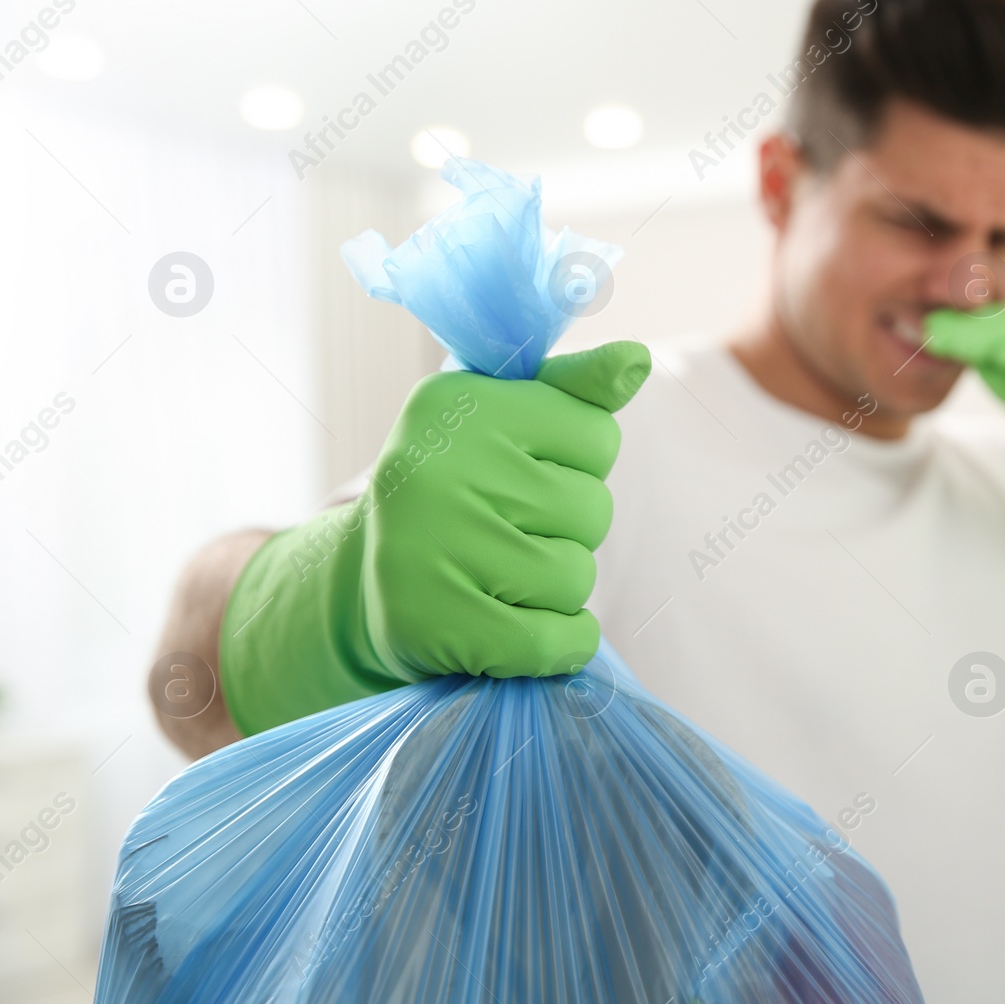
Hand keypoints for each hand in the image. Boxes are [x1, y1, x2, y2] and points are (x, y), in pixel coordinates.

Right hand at [219, 341, 650, 734]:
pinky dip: (560, 643)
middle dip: (569, 531)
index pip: (598, 437)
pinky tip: (525, 627)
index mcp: (460, 403)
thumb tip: (636, 359)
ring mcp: (431, 547)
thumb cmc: (460, 487)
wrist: (368, 579)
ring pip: (575, 576)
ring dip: (558, 589)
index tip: (529, 473)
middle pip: (592, 510)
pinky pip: (554, 640)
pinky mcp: (435, 624)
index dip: (578, 466)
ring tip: (505, 577)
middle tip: (512, 533)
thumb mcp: (504, 418)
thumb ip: (574, 389)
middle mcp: (438, 467)